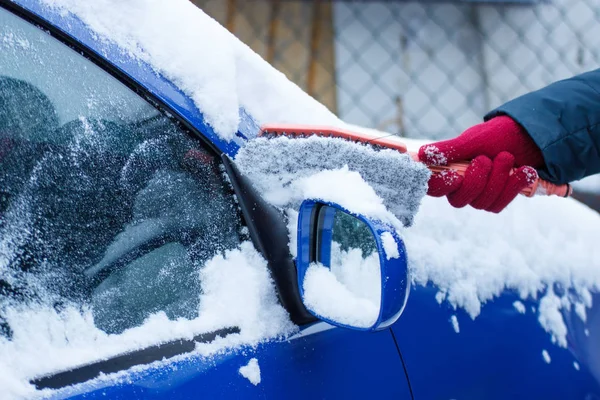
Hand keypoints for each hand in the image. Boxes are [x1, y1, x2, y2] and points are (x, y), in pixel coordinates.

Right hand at [418, 116, 543, 212]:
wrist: (528, 137)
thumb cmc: (496, 135)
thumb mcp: (472, 139)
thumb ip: (449, 149)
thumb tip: (421, 155)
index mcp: (449, 170)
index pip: (434, 187)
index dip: (441, 186)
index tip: (454, 175)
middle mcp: (460, 186)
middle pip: (459, 200)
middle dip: (477, 181)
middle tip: (487, 158)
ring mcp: (479, 195)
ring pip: (482, 203)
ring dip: (498, 179)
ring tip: (507, 157)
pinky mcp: (498, 199)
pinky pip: (499, 204)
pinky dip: (513, 186)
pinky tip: (524, 171)